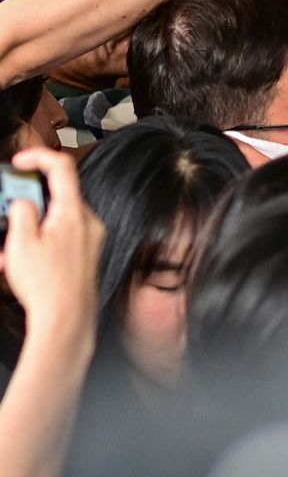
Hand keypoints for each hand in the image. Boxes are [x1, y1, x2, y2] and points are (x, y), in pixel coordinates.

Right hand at [1, 148, 103, 340]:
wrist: (67, 319)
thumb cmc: (47, 286)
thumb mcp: (21, 242)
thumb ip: (21, 211)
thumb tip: (24, 201)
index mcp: (75, 213)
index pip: (62, 167)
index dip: (39, 157)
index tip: (20, 160)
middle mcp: (89, 222)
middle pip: (55, 196)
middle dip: (24, 205)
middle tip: (6, 219)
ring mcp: (90, 238)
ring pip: (54, 219)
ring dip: (27, 229)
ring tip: (8, 253)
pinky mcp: (86, 253)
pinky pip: (60, 237)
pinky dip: (39, 242)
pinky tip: (20, 262)